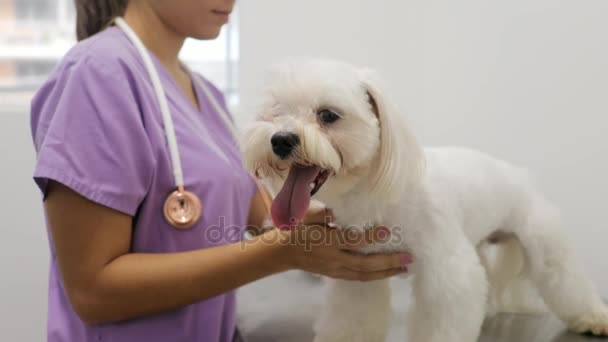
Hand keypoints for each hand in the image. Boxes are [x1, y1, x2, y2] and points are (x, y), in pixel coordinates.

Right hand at [269, 207, 413, 280]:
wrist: (284, 252)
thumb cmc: (297, 229)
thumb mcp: (307, 216)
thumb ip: (323, 213)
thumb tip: (338, 210)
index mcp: (326, 241)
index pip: (352, 240)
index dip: (370, 237)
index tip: (388, 231)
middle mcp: (333, 258)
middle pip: (364, 263)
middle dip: (388, 262)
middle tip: (408, 257)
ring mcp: (335, 270)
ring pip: (364, 275)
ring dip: (385, 272)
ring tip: (404, 269)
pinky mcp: (336, 275)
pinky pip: (359, 278)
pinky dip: (375, 276)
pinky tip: (387, 273)